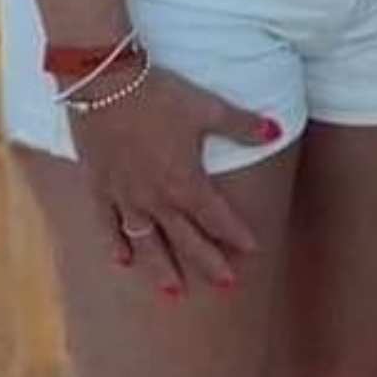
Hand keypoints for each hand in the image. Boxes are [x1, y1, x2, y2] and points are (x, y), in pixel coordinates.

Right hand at [73, 66, 279, 296]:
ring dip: (162, 268)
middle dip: (208, 263)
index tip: (252, 251)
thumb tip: (276, 131)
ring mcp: (126, 198)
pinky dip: (116, 245)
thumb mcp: (206, 107)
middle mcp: (156, 199)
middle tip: (226, 285)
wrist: (104, 84)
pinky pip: (108, 226)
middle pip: (186, 239)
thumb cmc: (159, 95)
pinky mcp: (100, 189)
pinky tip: (123, 261)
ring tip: (174, 292)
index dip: (236, 235)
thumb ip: (241, 125)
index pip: (217, 218)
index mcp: (185, 183)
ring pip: (147, 243)